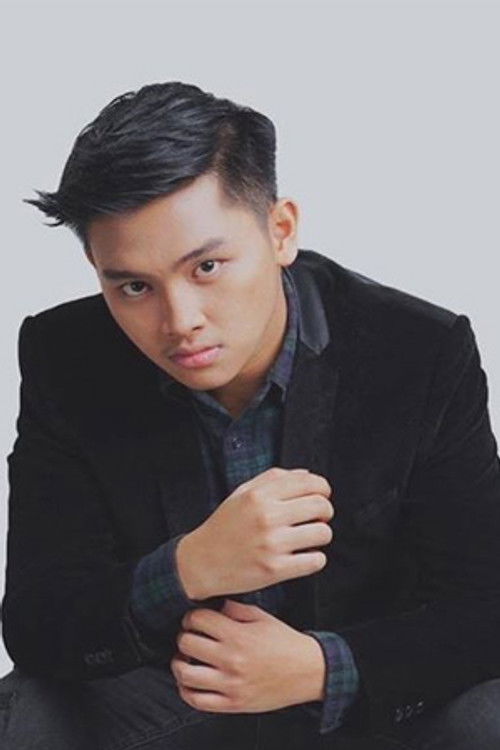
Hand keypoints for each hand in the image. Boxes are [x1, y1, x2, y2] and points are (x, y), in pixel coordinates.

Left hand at [170, 599, 325, 712]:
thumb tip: (215, 604)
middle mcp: (232, 659)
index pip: (198, 619)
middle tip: (189, 636)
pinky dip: (186, 691)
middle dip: (184, 636)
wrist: (308, 672)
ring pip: (186, 674)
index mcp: (238, 635)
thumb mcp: (263, 618)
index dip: (191, 616)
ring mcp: (231, 683)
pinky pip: (197, 701)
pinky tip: (188, 682)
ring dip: (179, 663)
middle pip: (187, 643)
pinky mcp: (233, 703)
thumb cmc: (285, 643)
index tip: (194, 619)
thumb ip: (236, 609)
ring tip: (184, 658)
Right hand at [177, 467, 333, 599]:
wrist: (201, 562)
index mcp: (259, 495)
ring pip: (323, 533)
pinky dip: (315, 559)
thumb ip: (273, 479)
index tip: (321, 495)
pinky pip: (315, 561)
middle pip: (321, 506)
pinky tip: (303, 556)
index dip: (323, 489)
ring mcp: (272, 544)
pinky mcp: (275, 569)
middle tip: (317, 518)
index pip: (310, 483)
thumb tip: (307, 474)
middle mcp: (267, 516)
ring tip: (308, 538)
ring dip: (321, 535)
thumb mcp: (241, 493)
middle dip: (325, 511)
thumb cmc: (223, 527)